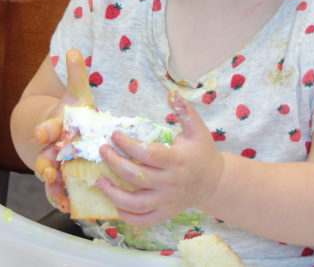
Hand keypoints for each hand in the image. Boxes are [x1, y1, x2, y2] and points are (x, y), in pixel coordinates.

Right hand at [31, 49, 93, 211]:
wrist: (65, 131)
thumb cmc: (73, 113)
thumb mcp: (77, 94)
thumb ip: (76, 75)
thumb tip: (73, 50)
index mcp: (54, 127)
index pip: (45, 128)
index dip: (44, 130)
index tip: (43, 132)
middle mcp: (51, 148)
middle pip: (44, 157)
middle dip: (45, 164)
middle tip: (49, 170)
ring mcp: (56, 165)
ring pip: (49, 179)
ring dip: (54, 188)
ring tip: (62, 198)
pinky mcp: (63, 179)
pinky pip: (60, 192)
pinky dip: (64, 200)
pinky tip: (72, 208)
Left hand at [95, 90, 223, 226]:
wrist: (214, 183)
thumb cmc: (202, 152)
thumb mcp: (197, 129)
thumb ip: (185, 111)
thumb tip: (172, 92)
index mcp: (177, 160)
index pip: (148, 154)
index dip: (128, 144)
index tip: (114, 135)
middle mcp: (170, 183)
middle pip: (136, 176)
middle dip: (114, 162)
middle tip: (103, 150)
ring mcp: (166, 201)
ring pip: (135, 203)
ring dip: (113, 193)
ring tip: (99, 180)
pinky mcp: (164, 214)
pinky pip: (141, 220)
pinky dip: (125, 215)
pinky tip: (114, 202)